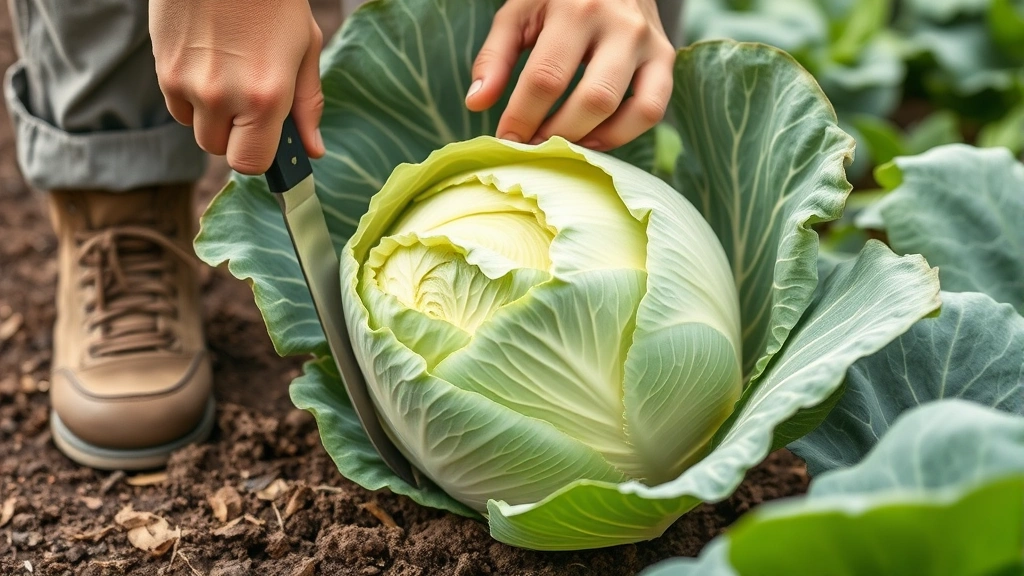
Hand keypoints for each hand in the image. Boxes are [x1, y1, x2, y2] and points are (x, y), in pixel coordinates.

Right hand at [150, 0, 325, 174]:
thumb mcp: (304, 46)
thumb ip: (308, 104)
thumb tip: (313, 150)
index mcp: (265, 96)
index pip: (250, 163)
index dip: (259, 157)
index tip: (266, 142)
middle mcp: (221, 96)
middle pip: (219, 150)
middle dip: (235, 135)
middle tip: (250, 101)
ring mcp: (185, 83)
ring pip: (195, 128)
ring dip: (212, 116)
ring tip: (229, 74)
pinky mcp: (161, 68)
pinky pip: (176, 105)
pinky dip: (190, 96)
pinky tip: (208, 62)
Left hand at [466, 0, 675, 150]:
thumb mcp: (520, 13)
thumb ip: (495, 56)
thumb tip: (476, 104)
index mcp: (575, 8)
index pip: (546, 78)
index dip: (522, 117)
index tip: (505, 139)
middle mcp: (618, 23)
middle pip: (590, 99)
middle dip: (556, 134)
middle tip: (533, 147)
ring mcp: (647, 41)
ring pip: (624, 108)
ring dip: (588, 139)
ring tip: (561, 146)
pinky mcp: (664, 56)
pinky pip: (652, 109)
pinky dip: (622, 134)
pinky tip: (593, 138)